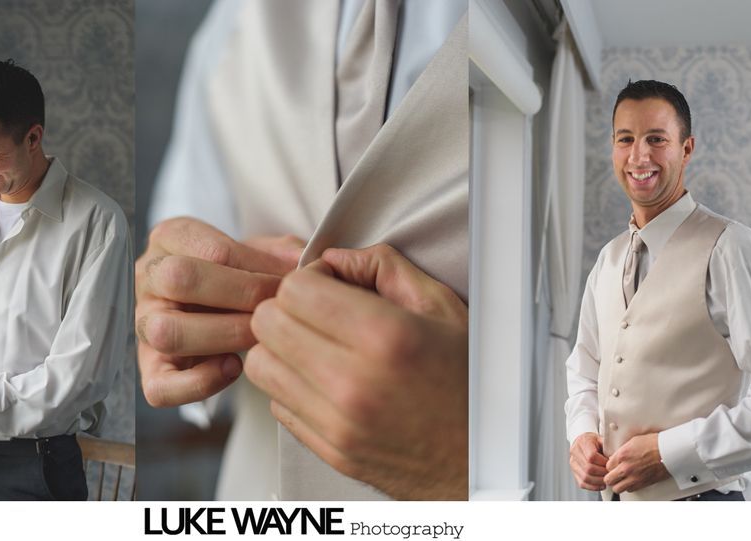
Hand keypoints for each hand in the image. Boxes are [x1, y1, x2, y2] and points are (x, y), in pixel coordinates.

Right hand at [135, 217, 302, 406]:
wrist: (210, 302)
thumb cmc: (234, 274)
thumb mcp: (255, 252)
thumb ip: (277, 253)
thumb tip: (304, 262)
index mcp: (171, 238)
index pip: (213, 249)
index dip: (260, 267)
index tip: (292, 281)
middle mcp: (148, 278)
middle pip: (179, 279)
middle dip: (242, 295)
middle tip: (277, 308)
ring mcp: (143, 324)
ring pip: (166, 332)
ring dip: (224, 335)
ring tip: (259, 337)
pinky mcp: (149, 370)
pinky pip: (160, 387)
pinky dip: (200, 383)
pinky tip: (233, 367)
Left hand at [245, 244, 468, 499]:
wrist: (489, 458)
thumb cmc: (471, 381)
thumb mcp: (444, 308)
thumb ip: (385, 267)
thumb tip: (334, 259)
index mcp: (385, 337)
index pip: (295, 289)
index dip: (310, 279)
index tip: (330, 287)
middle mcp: (354, 384)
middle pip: (267, 323)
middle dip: (288, 308)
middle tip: (319, 313)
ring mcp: (338, 423)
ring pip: (261, 365)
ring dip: (281, 348)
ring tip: (317, 347)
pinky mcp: (330, 451)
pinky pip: (277, 404)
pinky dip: (292, 387)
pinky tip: (326, 382)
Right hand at [569, 432, 607, 490]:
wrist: (584, 442)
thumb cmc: (595, 441)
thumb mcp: (602, 439)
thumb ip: (608, 446)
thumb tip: (617, 458)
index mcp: (583, 442)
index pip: (591, 456)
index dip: (603, 463)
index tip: (611, 464)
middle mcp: (575, 452)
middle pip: (588, 468)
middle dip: (602, 473)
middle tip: (611, 474)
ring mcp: (573, 463)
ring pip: (585, 477)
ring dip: (599, 481)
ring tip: (607, 480)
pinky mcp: (574, 472)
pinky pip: (582, 483)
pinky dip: (593, 487)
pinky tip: (601, 485)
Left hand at [604, 432, 669, 492]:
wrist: (670, 451)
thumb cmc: (655, 444)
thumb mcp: (633, 441)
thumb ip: (622, 451)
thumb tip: (616, 456)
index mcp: (622, 455)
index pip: (606, 466)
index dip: (610, 466)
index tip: (613, 466)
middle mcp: (626, 468)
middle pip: (609, 479)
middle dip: (610, 477)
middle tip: (614, 474)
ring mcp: (635, 477)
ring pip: (617, 488)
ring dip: (618, 484)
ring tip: (621, 480)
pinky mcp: (643, 483)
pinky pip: (630, 490)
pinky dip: (629, 487)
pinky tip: (631, 481)